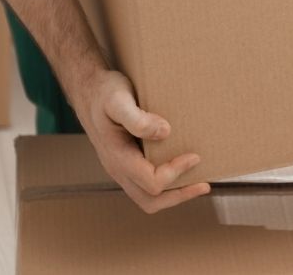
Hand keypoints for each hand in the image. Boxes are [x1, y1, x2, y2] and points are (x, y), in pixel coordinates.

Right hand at [74, 69, 209, 212]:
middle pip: (149, 201)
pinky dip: (166, 185)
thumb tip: (165, 132)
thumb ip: (137, 118)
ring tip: (197, 184)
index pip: (152, 182)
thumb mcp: (118, 100)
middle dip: (179, 196)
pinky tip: (181, 170)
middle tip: (204, 185)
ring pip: (147, 198)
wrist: (88, 90)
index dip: (175, 173)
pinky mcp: (126, 163)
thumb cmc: (104, 93)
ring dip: (173, 195)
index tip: (194, 156)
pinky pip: (145, 185)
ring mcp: (121, 169)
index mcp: (118, 157)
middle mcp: (118, 169)